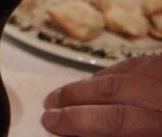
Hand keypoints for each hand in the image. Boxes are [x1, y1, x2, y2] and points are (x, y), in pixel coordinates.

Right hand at [42, 55, 161, 136]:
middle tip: (50, 103)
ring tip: (69, 92)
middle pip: (115, 88)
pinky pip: (141, 62)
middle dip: (77, 94)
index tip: (51, 121)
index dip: (79, 119)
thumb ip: (119, 134)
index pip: (117, 119)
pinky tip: (102, 79)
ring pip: (127, 70)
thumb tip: (79, 132)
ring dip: (93, 82)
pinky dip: (117, 71)